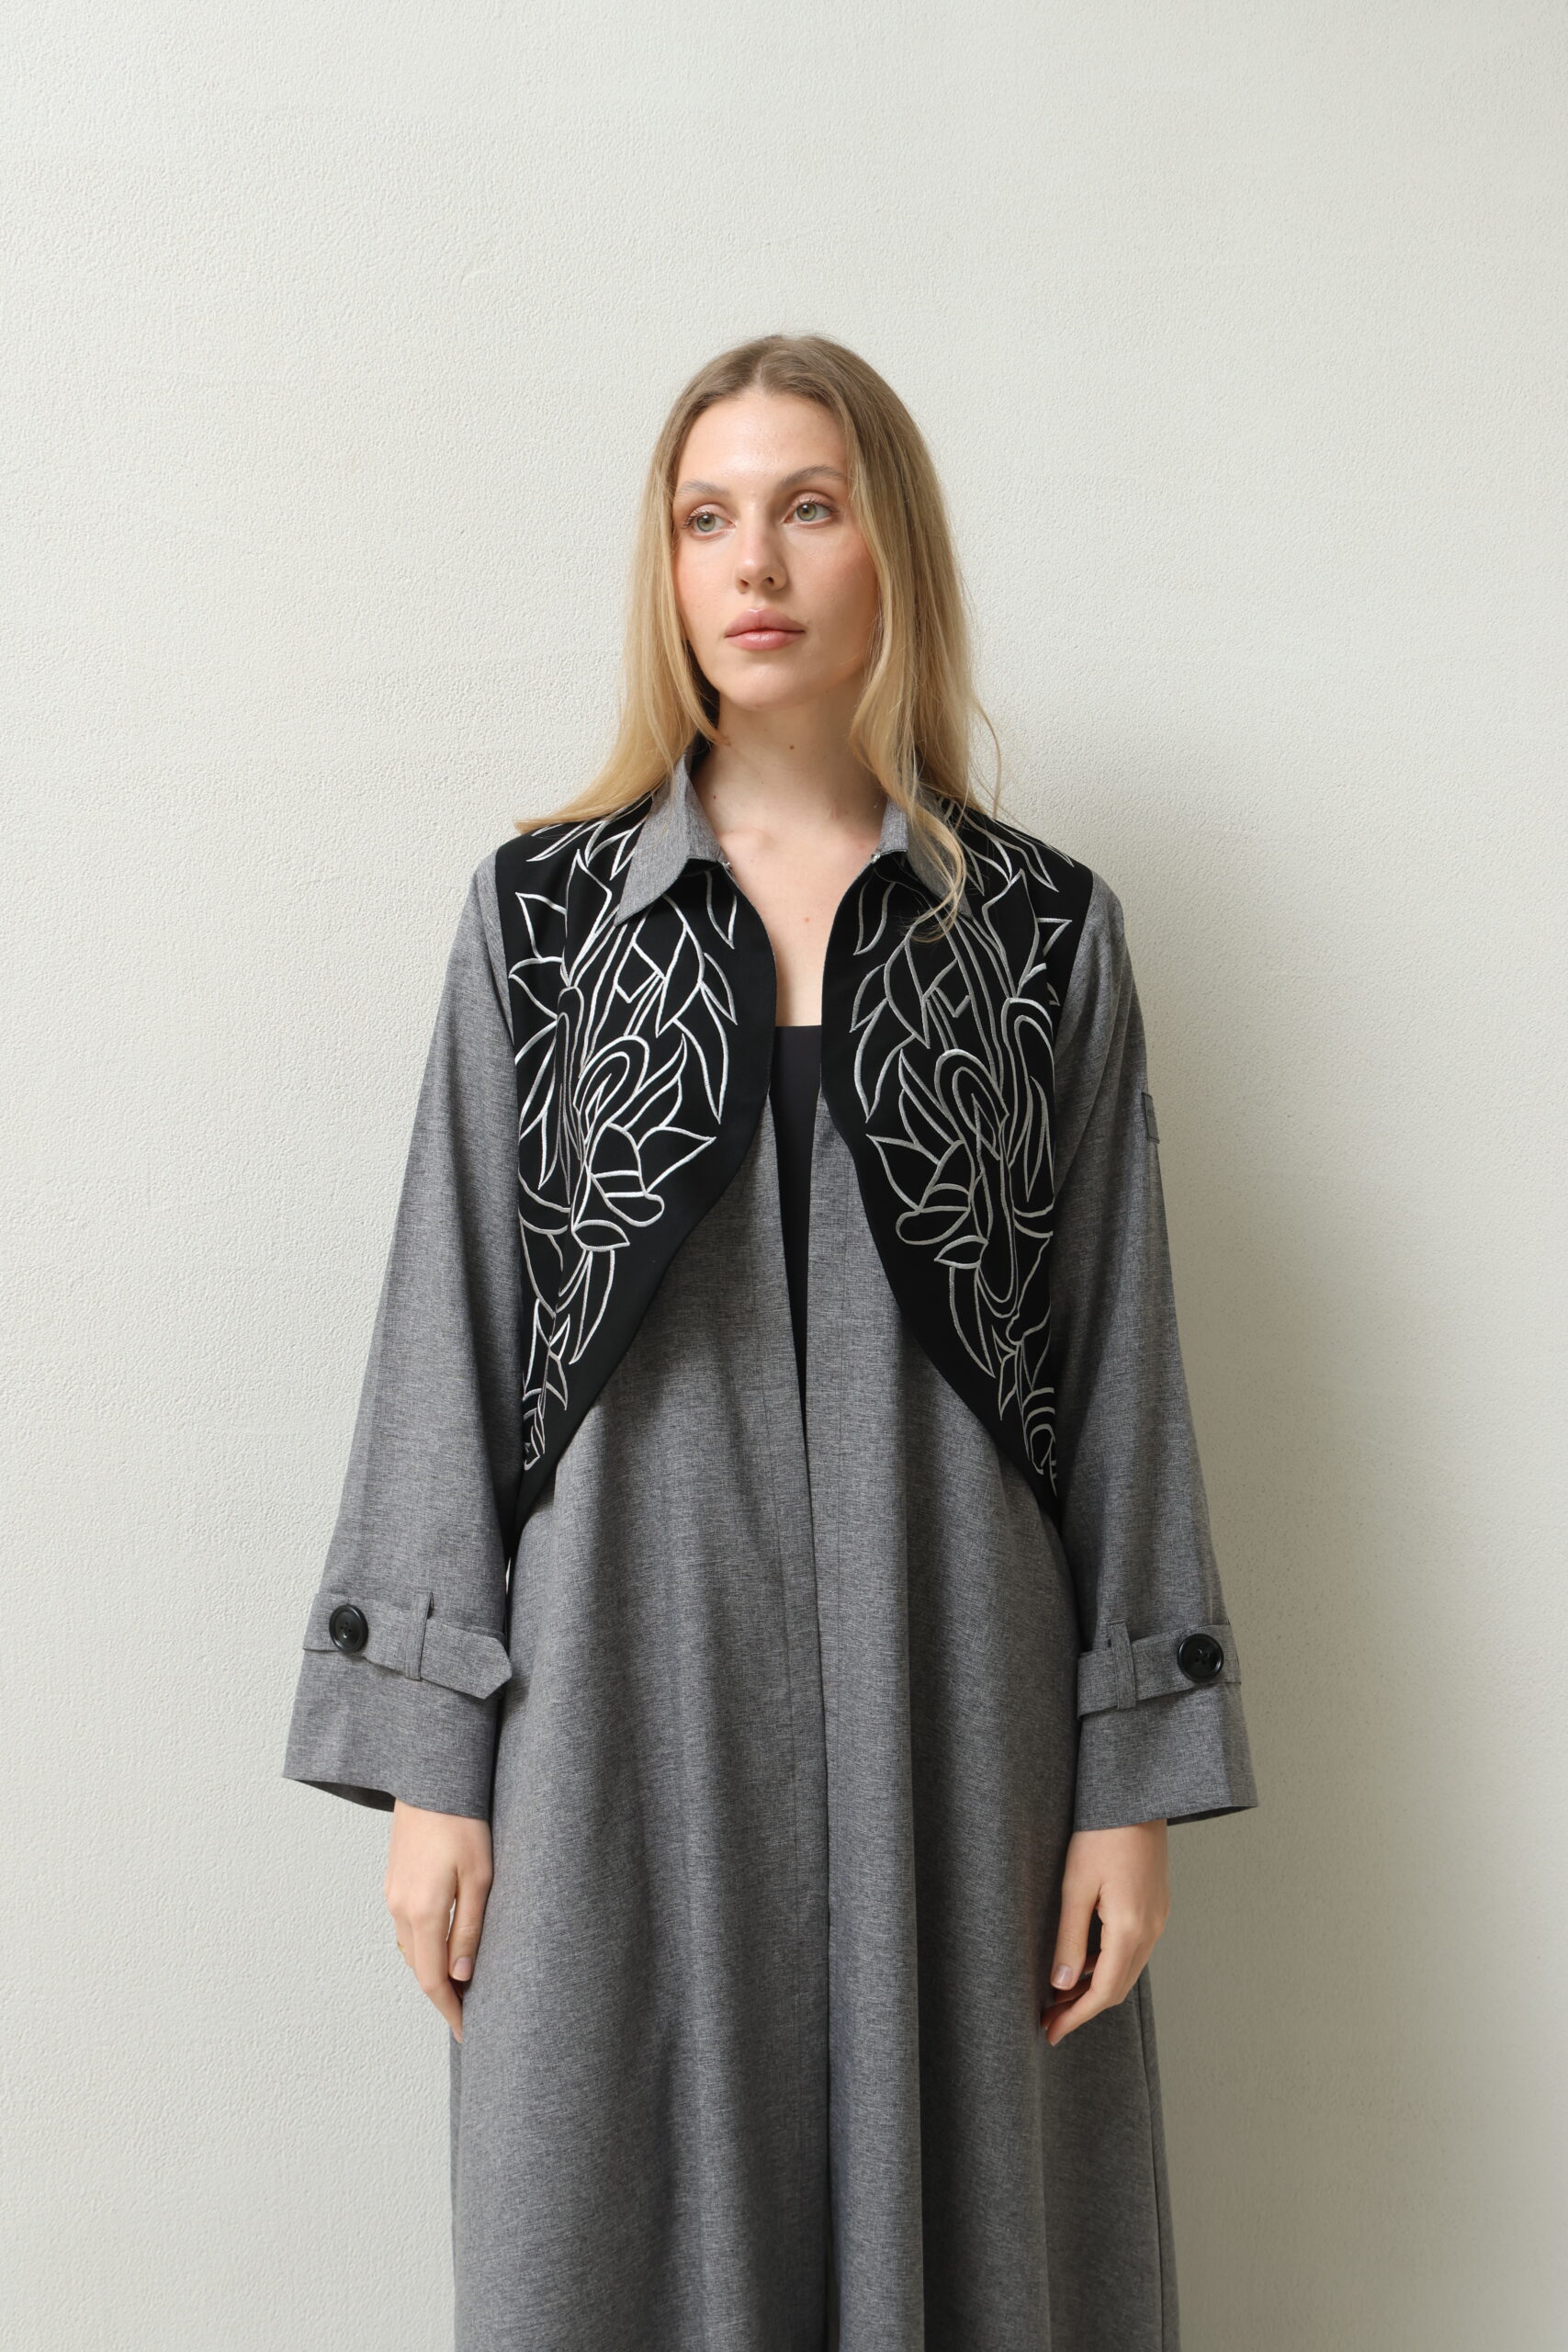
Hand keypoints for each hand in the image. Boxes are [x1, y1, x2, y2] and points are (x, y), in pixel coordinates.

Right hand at [385, 1800, 493, 2041]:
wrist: (431, 1779)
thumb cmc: (464, 1822)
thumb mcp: (480, 1877)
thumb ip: (469, 1929)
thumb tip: (462, 1976)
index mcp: (422, 1912)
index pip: (432, 1980)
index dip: (449, 2010)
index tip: (468, 2031)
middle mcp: (399, 1908)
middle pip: (419, 1969)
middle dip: (443, 1994)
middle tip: (472, 2011)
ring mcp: (392, 1894)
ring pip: (411, 1949)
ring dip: (433, 1969)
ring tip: (463, 1983)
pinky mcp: (393, 1881)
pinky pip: (407, 1927)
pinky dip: (424, 1946)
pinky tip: (444, 1945)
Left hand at [1042, 1820, 1169, 2045]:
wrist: (1135, 1797)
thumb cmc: (1101, 1833)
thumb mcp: (1075, 1886)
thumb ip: (1070, 1937)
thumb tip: (1062, 1984)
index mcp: (1130, 1928)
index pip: (1104, 1991)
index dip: (1076, 2017)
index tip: (1051, 2032)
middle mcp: (1151, 1929)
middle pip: (1118, 1986)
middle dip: (1083, 2007)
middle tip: (1049, 2018)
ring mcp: (1157, 1917)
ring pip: (1126, 1968)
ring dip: (1095, 1985)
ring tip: (1060, 1994)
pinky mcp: (1155, 1905)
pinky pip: (1132, 1948)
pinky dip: (1108, 1963)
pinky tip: (1084, 1960)